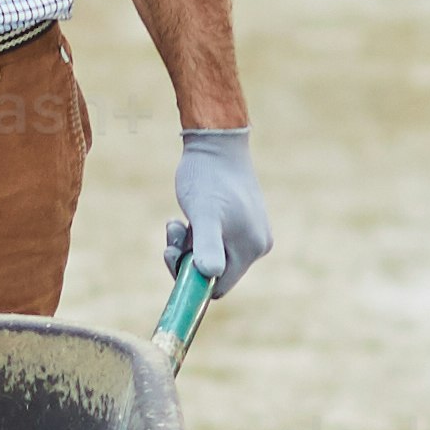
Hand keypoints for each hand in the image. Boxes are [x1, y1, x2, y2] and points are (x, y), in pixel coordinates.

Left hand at [164, 129, 269, 292]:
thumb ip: (208, 246)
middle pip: (214, 272)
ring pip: (209, 256)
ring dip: (188, 245)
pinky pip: (212, 241)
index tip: (172, 254)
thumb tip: (211, 274)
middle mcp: (256, 244)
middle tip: (173, 233)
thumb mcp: (204, 214)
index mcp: (252, 248)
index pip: (219, 286)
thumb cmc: (207, 178)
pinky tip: (183, 218)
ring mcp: (249, 233)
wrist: (215, 143)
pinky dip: (195, 234)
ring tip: (175, 223)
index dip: (192, 278)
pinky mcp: (239, 222)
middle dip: (188, 258)